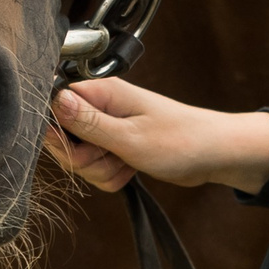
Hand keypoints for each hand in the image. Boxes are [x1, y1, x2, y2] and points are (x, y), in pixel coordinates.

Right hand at [45, 78, 268, 195]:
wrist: (215, 155)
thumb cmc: (181, 140)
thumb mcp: (130, 137)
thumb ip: (88, 123)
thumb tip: (54, 100)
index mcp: (102, 92)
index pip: (54, 106)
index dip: (58, 133)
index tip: (79, 147)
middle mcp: (101, 106)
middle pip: (63, 138)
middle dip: (84, 159)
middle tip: (113, 156)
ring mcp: (108, 128)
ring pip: (80, 159)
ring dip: (101, 170)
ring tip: (129, 162)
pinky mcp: (116, 146)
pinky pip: (96, 169)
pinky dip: (112, 176)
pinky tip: (132, 169)